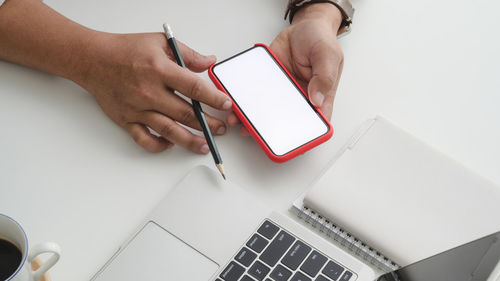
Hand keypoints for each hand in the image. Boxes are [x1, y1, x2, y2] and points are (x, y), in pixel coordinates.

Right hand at [78, 32, 232, 152]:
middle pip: (186, 114)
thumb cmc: (125, 50)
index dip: (214, 98)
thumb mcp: (160, 42)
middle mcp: (149, 92)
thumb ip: (188, 54)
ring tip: (205, 145)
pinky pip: (145, 140)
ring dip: (190, 141)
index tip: (226, 105)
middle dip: (209, 124)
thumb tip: (209, 62)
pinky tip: (171, 144)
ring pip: (169, 131)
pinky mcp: (126, 120)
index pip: (194, 88)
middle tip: (221, 129)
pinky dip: (159, 145)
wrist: (92, 59)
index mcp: (160, 70)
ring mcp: (137, 109)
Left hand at [227, 3, 343, 135]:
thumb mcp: (327, 55)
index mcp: (319, 97)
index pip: (311, 123)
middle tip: (254, 133)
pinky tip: (234, 101)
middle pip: (284, 121)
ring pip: (266, 110)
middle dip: (269, 130)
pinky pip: (255, 93)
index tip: (286, 143)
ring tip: (238, 120)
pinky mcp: (268, 82)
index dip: (301, 136)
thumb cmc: (320, 40)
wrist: (303, 26)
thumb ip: (324, 77)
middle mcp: (299, 98)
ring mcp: (281, 92)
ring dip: (252, 117)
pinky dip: (244, 99)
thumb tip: (317, 99)